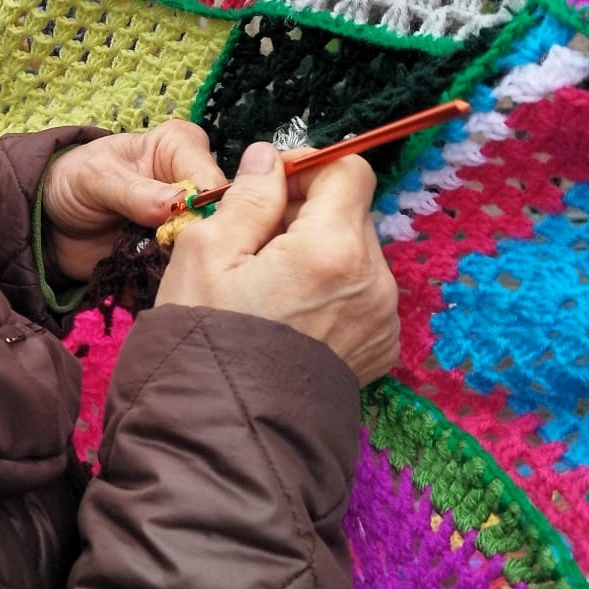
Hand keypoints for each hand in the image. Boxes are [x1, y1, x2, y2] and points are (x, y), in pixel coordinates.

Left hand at [42, 122, 224, 282]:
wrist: (49, 221)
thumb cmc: (71, 181)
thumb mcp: (96, 178)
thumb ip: (134, 192)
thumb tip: (176, 204)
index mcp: (180, 147)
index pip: (211, 178)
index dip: (206, 206)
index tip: (187, 231)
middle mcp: (191, 181)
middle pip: (219, 215)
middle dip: (199, 240)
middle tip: (170, 257)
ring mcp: (185, 221)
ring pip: (206, 247)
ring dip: (184, 263)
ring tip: (157, 272)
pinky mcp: (173, 252)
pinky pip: (185, 268)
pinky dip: (172, 279)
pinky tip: (157, 285)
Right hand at [156, 141, 398, 384]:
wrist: (227, 430)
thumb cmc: (207, 339)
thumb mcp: (206, 252)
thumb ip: (249, 197)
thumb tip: (270, 159)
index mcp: (333, 249)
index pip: (349, 170)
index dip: (309, 166)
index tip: (271, 183)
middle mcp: (373, 280)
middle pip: (352, 212)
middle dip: (307, 212)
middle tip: (256, 237)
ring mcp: (382, 318)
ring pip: (356, 254)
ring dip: (319, 251)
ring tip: (269, 282)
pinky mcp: (380, 347)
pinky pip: (361, 294)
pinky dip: (331, 290)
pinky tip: (290, 314)